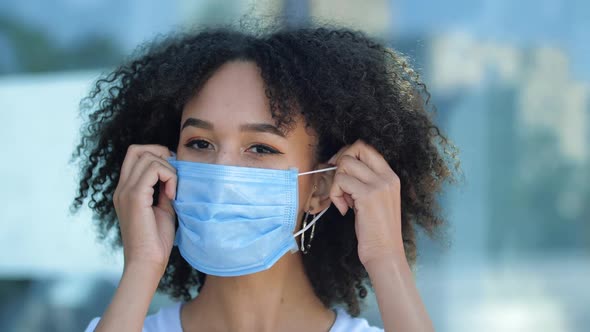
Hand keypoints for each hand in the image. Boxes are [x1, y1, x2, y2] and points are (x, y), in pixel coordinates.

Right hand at [113, 144, 176, 273]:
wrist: (147, 263)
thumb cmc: (156, 241)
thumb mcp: (163, 209)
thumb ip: (164, 190)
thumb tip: (174, 175)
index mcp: (126, 191)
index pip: (135, 156)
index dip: (158, 156)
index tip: (173, 175)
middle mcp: (122, 188)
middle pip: (137, 149)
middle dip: (161, 154)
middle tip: (174, 176)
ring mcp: (125, 191)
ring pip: (147, 156)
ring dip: (168, 169)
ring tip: (173, 191)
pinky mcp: (134, 197)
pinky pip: (153, 170)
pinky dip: (169, 177)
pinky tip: (172, 195)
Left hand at [328, 139, 404, 266]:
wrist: (385, 253)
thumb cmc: (377, 231)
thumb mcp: (375, 200)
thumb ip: (364, 182)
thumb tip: (341, 169)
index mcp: (391, 176)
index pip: (367, 148)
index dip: (348, 154)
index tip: (341, 172)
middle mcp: (387, 177)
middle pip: (356, 148)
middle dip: (340, 162)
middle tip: (338, 183)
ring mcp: (379, 185)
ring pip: (345, 163)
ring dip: (336, 182)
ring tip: (343, 201)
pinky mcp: (367, 195)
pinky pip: (340, 180)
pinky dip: (335, 194)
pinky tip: (344, 209)